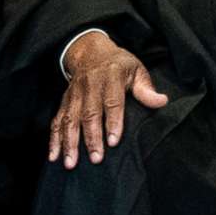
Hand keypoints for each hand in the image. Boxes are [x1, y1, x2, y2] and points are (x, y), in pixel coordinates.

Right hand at [52, 31, 169, 166]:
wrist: (90, 51)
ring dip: (69, 143)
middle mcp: (90, 85)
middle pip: (89, 114)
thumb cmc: (119, 64)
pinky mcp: (64, 101)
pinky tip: (53, 156)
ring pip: (70, 120)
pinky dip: (53, 139)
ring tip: (71, 163)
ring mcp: (74, 94)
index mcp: (111, 77)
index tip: (114, 142)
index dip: (113, 122)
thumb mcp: (136, 70)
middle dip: (91, 138)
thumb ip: (146, 88)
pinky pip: (56, 121)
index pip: (112, 102)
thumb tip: (162, 101)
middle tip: (96, 158)